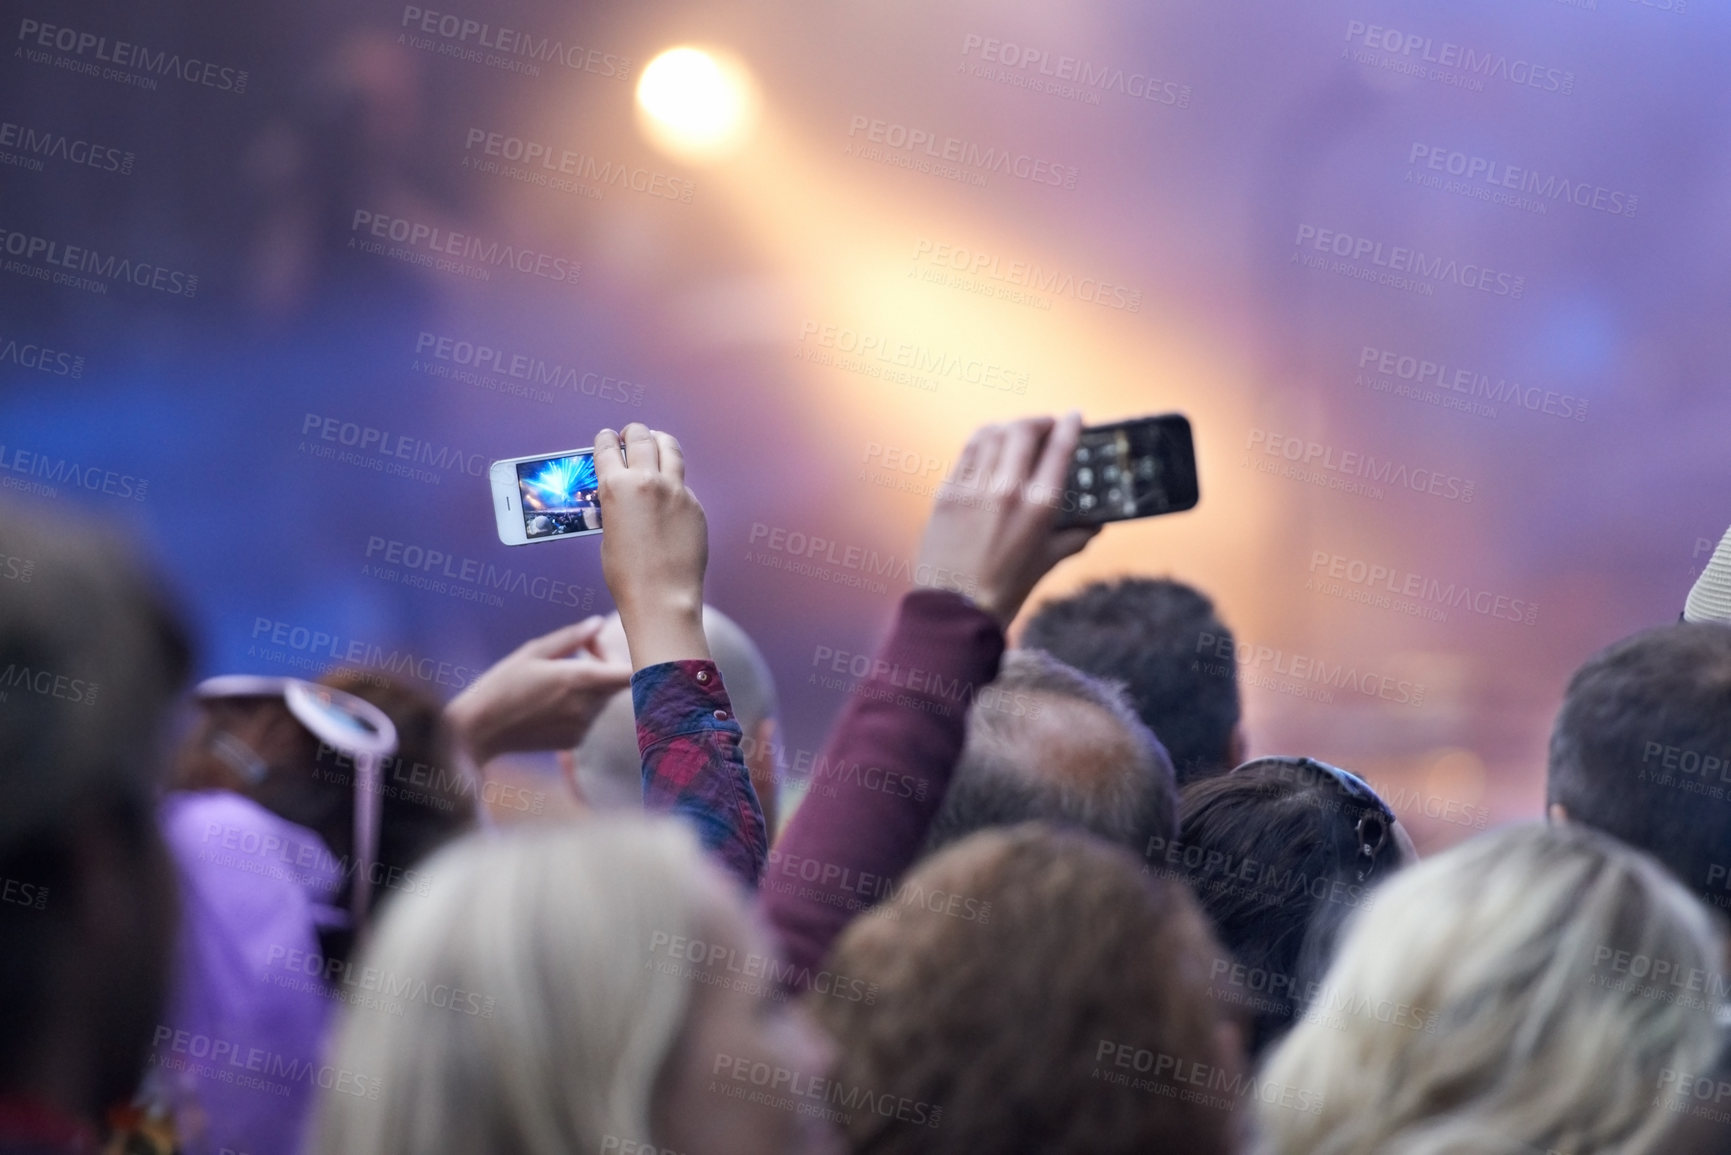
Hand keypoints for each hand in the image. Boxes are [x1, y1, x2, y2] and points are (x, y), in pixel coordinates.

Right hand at [445, 616, 633, 765]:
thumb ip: (572, 637)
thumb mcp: (533, 651)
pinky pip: (591, 717)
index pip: (629, 674)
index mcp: (579, 679)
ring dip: (593, 686)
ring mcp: (582, 726)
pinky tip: (552, 702)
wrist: (481, 730)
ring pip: (604, 700)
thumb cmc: (502, 684)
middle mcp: (586, 706)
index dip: (628, 659)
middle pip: (617, 683)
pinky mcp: (575, 741)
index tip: (608, 649)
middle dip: (605, 665)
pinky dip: (582, 706)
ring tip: (559, 678)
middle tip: (580, 652)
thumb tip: (598, 623)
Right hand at [594, 423, 711, 669]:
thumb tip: (622, 492)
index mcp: (616, 487)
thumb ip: (616, 505)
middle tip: (631, 435)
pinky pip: (683, 484)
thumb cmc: (627, 574)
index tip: (607, 437)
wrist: (662, 597)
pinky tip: (669, 492)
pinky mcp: (694, 505)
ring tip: (656, 442)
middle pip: (641, 438)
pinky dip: (673, 481)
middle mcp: (647, 481)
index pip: (608, 448)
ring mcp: (675, 491)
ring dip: (659, 442)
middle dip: (633, 433)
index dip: (606, 440)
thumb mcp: (609, 532)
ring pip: (670, 449)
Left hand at [913, 413, 1098, 626]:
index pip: (1060, 448)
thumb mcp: (1049, 562)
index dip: (1070, 425)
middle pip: (1024, 430)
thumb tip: (1096, 524)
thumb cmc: (1007, 589)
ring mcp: (973, 488)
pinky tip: (989, 448)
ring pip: (992, 433)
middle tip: (1045, 426)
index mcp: (1039, 507)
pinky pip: (968, 452)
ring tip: (1016, 433)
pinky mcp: (947, 492)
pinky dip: (983, 443)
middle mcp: (1007, 490)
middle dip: (1039, 421)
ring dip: (1009, 427)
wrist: (957, 608)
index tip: (1074, 416)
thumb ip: (1076, 537)